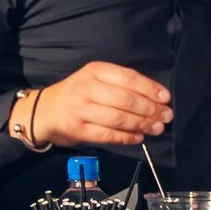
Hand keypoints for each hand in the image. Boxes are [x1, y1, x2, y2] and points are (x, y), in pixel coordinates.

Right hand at [24, 62, 173, 147]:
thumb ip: (120, 84)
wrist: (44, 111)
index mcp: (94, 71)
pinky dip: (126, 137)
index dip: (150, 88)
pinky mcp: (78, 130)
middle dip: (150, 109)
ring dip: (142, 124)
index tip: (166, 98)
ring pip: (118, 118)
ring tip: (157, 128)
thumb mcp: (94, 79)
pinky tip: (139, 138)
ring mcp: (81, 110)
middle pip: (125, 99)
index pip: (128, 78)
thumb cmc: (77, 94)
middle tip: (166, 116)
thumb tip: (155, 98)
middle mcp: (87, 88)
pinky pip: (108, 135)